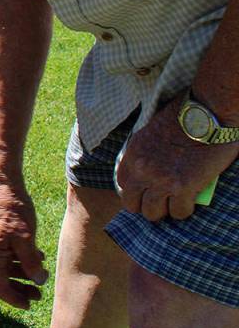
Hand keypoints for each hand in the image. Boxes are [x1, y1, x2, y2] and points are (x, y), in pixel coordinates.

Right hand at [0, 180, 48, 308]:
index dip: (15, 299)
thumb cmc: (12, 209)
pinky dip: (19, 257)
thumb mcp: (26, 239)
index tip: (31, 304)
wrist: (1, 181)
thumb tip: (38, 281)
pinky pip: (4, 252)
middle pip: (1, 278)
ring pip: (4, 265)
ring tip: (42, 268)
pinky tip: (35, 253)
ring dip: (23, 270)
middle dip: (21, 286)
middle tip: (40, 292)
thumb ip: (31, 263)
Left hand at [116, 95, 238, 221]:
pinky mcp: (184, 188)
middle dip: (145, 205)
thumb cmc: (182, 118)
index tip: (146, 191)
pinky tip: (190, 201)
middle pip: (132, 204)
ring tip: (174, 203)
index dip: (135, 190)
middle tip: (160, 202)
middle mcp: (142, 170)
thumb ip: (144, 153)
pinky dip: (185, 209)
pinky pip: (179, 212)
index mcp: (132, 154)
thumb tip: (146, 170)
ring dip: (164, 210)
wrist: (205, 114)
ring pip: (153, 213)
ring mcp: (161, 181)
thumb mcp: (149, 133)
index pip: (122, 184)